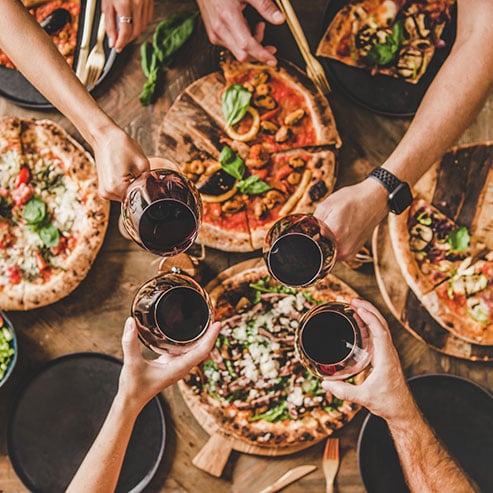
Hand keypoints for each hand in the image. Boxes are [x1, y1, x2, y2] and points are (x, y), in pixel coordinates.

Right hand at [91, 126, 149, 200]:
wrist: (104, 137)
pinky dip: (125, 185)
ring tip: (128, 170)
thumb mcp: (143, 163)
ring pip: (126, 195)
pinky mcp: (104, 189)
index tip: (145, 176)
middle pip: (132, 198)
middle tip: (136, 171)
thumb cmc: (121, 146)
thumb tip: (155, 190)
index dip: (145, 188)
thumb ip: (149, 180)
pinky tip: (124, 173)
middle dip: (138, 187)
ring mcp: (104, 192)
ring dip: (131, 186)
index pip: (139, 197)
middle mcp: (108, 193)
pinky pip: (120, 192)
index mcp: (116, 187)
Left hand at [102, 0, 153, 51]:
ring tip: (125, 32)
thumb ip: (109, 23)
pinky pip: (148, 18)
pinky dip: (140, 24)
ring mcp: (145, 2)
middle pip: (136, 31)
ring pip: (143, 26)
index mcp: (124, 4)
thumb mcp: (107, 3)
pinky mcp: (150, 1)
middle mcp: (137, 3)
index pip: (126, 31)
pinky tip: (133, 22)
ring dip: (134, 32)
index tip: (117, 47)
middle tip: (120, 41)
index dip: (121, 42)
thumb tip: (112, 40)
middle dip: (128, 39)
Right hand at [117, 318, 221, 409]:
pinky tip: (188, 331)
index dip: (211, 337)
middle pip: (202, 349)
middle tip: (215, 317)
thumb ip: (130, 342)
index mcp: (178, 368)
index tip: (218, 324)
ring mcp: (177, 366)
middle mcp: (181, 367)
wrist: (130, 401)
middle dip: (210, 334)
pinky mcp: (171, 364)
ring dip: (202, 337)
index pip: (202, 351)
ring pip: (195, 350)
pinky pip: (186, 350)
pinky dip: (190, 340)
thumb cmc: (133, 387)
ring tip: (207, 321)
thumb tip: (130, 322)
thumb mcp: (131, 363)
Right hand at [197, 0, 284, 64]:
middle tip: (272, 48)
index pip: (247, 45)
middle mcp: (219, 29)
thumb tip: (279, 19)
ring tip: (259, 27)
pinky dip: (244, 43)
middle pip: (243, 55)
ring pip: (238, 52)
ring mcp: (215, 35)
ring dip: (252, 46)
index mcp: (228, 17)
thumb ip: (264, 5)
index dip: (261, 54)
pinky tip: (248, 29)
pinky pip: (233, 47)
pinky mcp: (214, 36)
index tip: (273, 61)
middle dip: (259, 54)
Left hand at [314, 178, 388, 260]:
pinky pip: (335, 252)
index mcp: (334, 235)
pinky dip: (333, 243)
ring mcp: (348, 254)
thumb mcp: (326, 205)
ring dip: (324, 242)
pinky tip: (339, 231)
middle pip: (317, 249)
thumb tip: (304, 233)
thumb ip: (312, 222)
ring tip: (333, 227)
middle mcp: (342, 249)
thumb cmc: (352, 199)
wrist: (375, 200)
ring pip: (326, 251)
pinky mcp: (352, 254)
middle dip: (315, 239)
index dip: (306, 236)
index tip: (307, 230)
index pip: (309, 244)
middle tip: (322, 226)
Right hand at [322, 299, 414, 421]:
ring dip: (369, 315)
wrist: (402, 411)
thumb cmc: (388, 404)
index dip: (369, 317)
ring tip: (355, 306)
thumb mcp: (364, 398)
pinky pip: (378, 335)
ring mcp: (388, 354)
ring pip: (381, 328)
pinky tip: (359, 324)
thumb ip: (344, 391)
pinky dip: (369, 325)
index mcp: (386, 359)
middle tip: (352, 301)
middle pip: (381, 324)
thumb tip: (325, 384)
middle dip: (368, 309)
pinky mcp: (385, 357)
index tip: (357, 307)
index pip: (380, 331)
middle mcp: (389, 353)